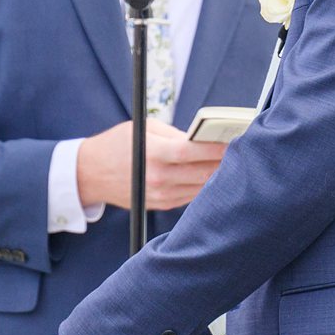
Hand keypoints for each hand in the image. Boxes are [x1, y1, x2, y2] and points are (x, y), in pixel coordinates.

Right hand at [76, 120, 225, 213]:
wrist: (89, 174)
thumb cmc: (117, 144)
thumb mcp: (144, 129)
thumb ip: (175, 135)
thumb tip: (204, 140)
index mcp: (154, 154)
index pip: (193, 152)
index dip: (217, 146)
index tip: (236, 138)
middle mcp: (158, 178)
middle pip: (203, 172)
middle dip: (226, 161)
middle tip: (245, 150)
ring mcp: (161, 196)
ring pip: (201, 187)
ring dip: (219, 176)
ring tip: (237, 163)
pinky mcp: (162, 205)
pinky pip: (192, 195)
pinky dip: (205, 185)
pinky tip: (216, 176)